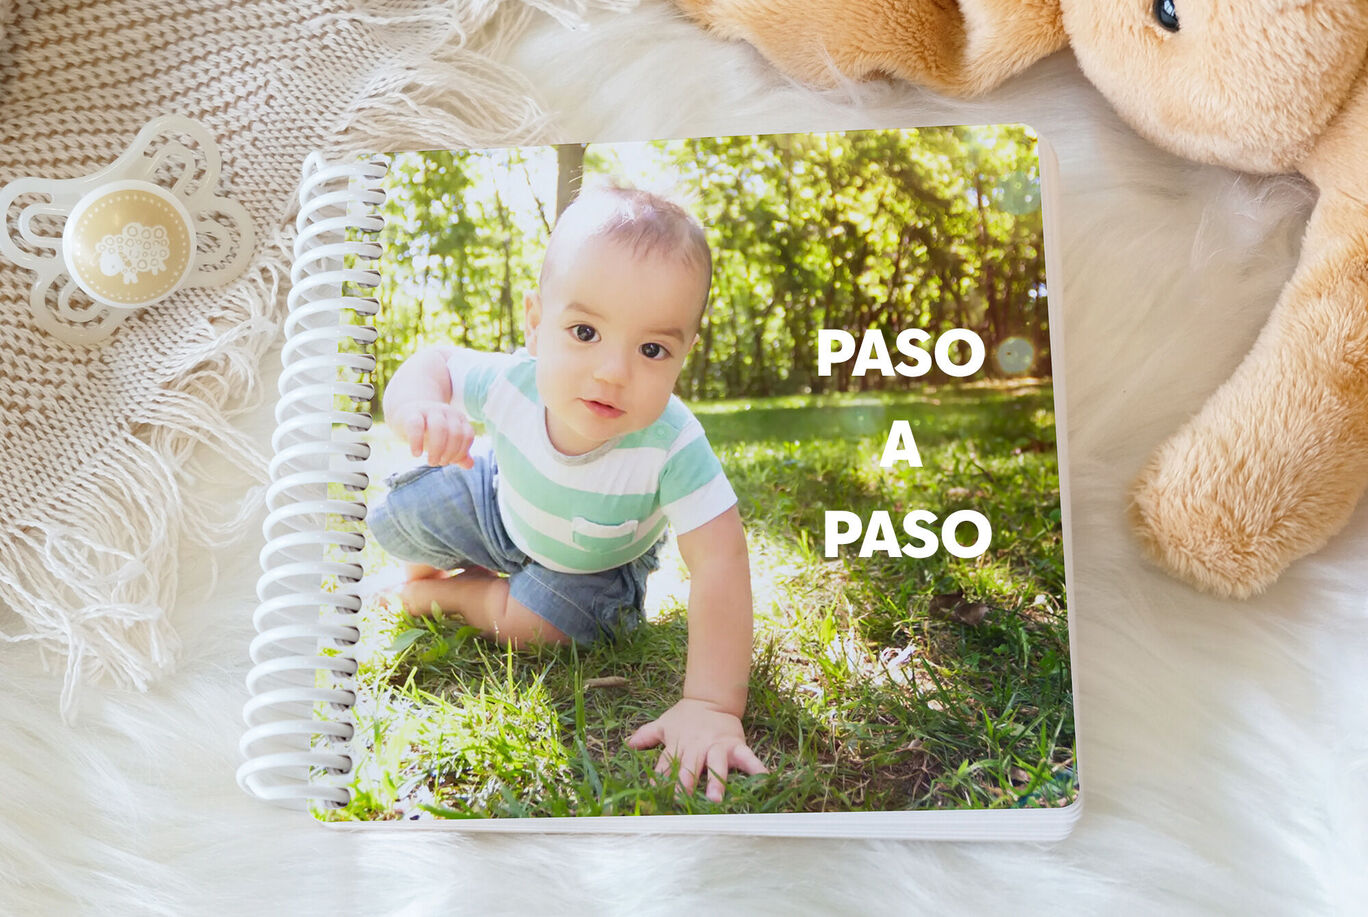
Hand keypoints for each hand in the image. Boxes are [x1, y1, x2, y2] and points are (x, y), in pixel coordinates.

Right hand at [388, 401, 474, 467]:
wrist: (406, 415)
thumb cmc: (429, 431)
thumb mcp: (446, 442)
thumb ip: (458, 452)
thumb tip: (470, 465)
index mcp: (459, 418)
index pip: (468, 436)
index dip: (461, 452)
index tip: (451, 461)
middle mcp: (447, 411)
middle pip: (455, 433)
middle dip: (449, 453)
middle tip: (439, 463)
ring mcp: (429, 410)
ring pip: (439, 428)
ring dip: (437, 450)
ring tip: (431, 462)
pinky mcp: (412, 413)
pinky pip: (416, 426)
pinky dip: (417, 443)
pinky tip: (416, 454)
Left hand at [626, 698, 766, 801]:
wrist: (712, 697)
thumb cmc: (686, 716)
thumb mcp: (664, 724)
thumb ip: (646, 735)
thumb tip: (627, 744)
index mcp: (678, 744)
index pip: (666, 765)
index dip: (660, 780)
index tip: (654, 798)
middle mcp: (697, 746)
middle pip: (690, 767)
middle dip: (686, 784)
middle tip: (681, 802)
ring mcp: (718, 745)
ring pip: (716, 764)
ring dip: (716, 780)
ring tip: (716, 798)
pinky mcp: (736, 744)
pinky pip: (747, 757)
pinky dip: (756, 768)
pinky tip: (764, 780)